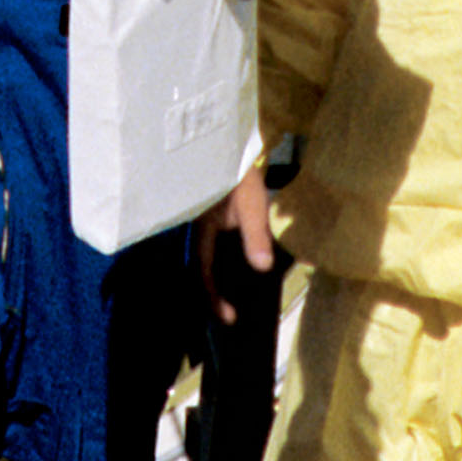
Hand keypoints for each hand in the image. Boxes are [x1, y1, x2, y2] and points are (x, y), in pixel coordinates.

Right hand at [212, 167, 280, 320]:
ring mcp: (203, 220)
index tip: (229, 318)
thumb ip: (255, 236)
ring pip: (206, 256)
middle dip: (212, 292)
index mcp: (203, 231)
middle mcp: (199, 229)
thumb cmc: (236, 173)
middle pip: (201, 268)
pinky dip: (223, 258)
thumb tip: (262, 268)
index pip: (204, 272)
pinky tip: (238, 260)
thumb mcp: (251, 205)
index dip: (213, 297)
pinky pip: (213, 243)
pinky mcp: (211, 212)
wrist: (225, 142)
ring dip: (218, 275)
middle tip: (228, 313)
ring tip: (233, 291)